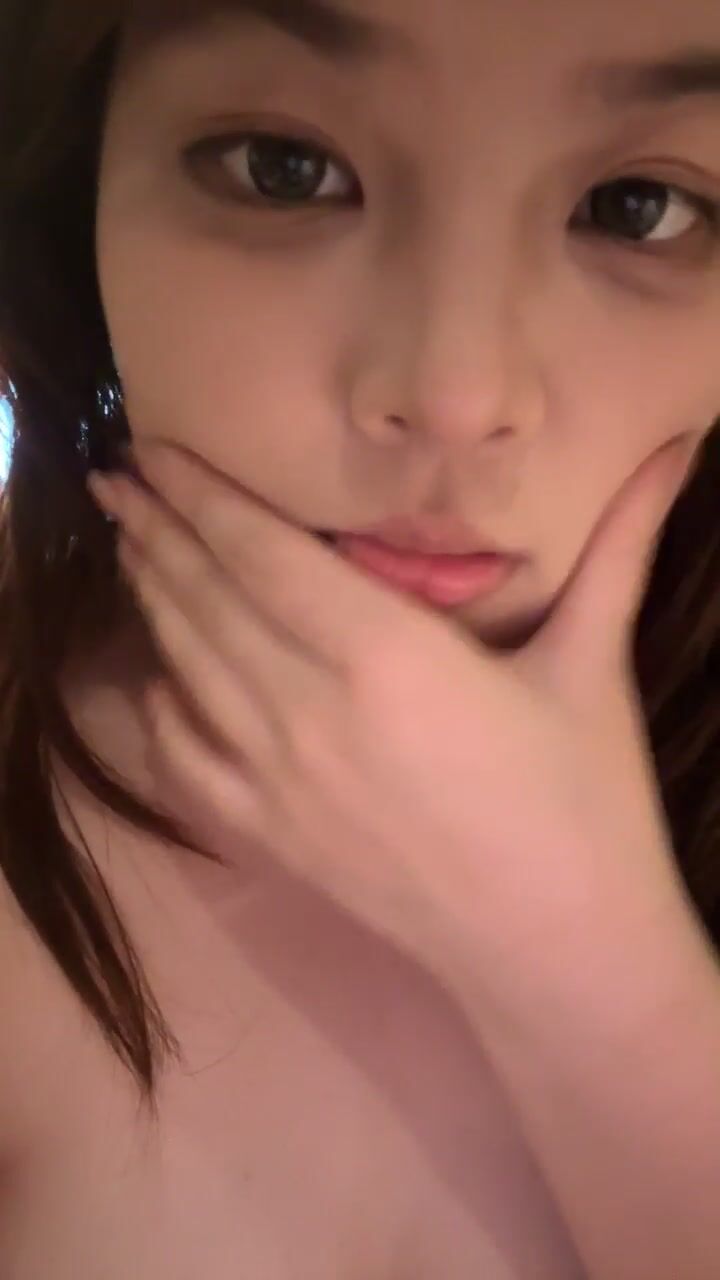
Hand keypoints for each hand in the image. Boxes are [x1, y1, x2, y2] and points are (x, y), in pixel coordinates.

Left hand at [88, 434, 697, 1012]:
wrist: (556, 951)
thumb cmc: (583, 804)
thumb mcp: (596, 663)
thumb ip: (620, 544)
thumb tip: (679, 445)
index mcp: (385, 656)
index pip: (262, 555)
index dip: (200, 498)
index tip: (153, 451)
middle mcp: (308, 711)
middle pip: (206, 602)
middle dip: (157, 533)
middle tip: (116, 480)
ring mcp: (277, 781)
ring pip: (186, 669)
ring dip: (152, 601)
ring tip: (128, 546)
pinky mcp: (271, 836)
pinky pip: (185, 760)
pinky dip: (160, 709)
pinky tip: (154, 678)